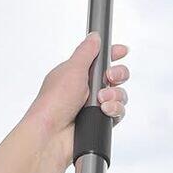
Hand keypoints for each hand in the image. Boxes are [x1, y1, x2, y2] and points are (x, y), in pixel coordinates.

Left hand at [24, 34, 130, 171]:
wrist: (51, 135)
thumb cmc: (54, 102)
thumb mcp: (71, 69)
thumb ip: (86, 52)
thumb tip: (94, 37)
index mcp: (76, 73)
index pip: (99, 59)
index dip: (113, 54)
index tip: (122, 51)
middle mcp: (86, 89)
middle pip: (115, 76)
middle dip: (118, 74)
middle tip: (110, 77)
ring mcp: (93, 106)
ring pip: (119, 95)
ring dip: (115, 95)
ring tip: (101, 99)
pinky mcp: (99, 121)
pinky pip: (118, 112)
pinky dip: (115, 110)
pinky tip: (105, 111)